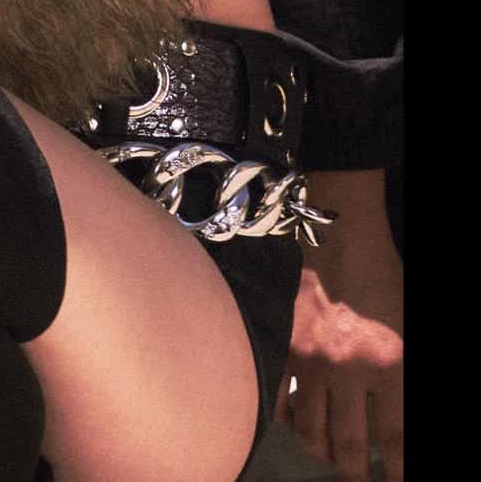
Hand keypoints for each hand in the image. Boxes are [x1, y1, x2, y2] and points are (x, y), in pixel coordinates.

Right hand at [279, 169, 402, 480]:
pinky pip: (280, 399)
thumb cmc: (383, 276)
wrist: (335, 231)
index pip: (396, 439)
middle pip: (351, 445)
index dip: (398, 470)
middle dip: (356, 472)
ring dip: (323, 450)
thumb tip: (401, 422)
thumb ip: (406, 375)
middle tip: (360, 478)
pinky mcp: (282, 346)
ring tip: (332, 456)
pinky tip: (299, 423)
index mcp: (390, 362)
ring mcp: (309, 359)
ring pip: (312, 429)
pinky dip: (288, 419)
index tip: (396, 480)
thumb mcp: (409, 324)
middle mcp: (348, 368)